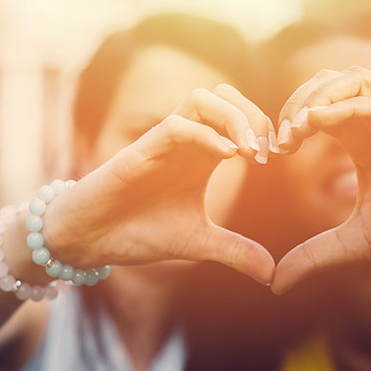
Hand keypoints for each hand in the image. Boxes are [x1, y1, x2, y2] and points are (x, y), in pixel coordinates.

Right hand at [43, 85, 275, 283]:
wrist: (93, 240)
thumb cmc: (142, 231)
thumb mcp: (199, 244)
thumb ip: (236, 252)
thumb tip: (272, 274)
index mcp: (204, 155)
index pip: (240, 116)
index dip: (264, 129)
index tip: (277, 156)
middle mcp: (187, 142)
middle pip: (226, 96)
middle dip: (254, 116)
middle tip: (266, 152)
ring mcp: (164, 143)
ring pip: (202, 99)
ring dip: (233, 118)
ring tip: (249, 152)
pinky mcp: (141, 151)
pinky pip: (176, 125)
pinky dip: (205, 134)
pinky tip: (226, 156)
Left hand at [272, 66, 370, 293]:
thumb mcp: (360, 240)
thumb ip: (316, 254)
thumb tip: (275, 284)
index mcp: (363, 140)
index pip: (316, 109)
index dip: (289, 123)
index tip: (273, 153)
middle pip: (328, 84)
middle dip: (296, 102)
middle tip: (282, 138)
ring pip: (354, 79)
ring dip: (321, 95)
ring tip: (300, 126)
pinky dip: (351, 104)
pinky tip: (325, 122)